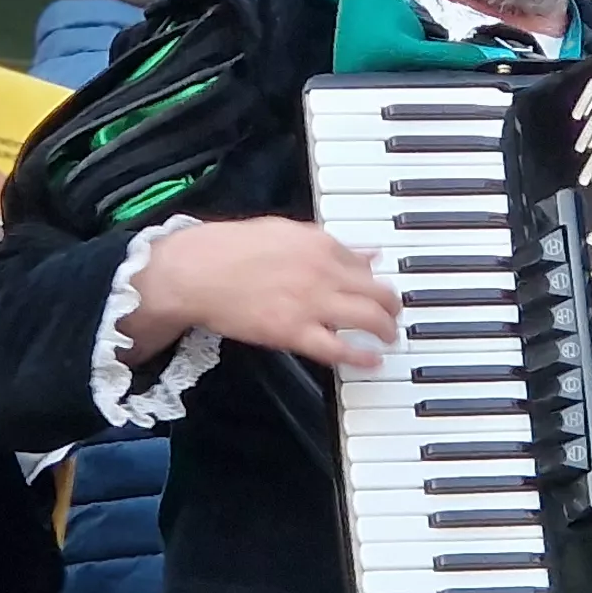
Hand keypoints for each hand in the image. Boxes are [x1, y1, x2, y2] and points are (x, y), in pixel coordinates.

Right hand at [116, 217, 397, 370]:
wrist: (197, 271)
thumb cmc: (231, 249)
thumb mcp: (285, 231)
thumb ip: (328, 243)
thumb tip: (366, 253)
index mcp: (320, 243)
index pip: (365, 263)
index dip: (374, 280)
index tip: (376, 290)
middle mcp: (322, 271)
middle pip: (378, 292)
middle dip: (393, 306)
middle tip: (394, 316)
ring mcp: (310, 303)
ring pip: (368, 318)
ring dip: (385, 329)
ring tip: (388, 337)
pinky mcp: (293, 332)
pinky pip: (339, 348)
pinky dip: (362, 356)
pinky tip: (372, 360)